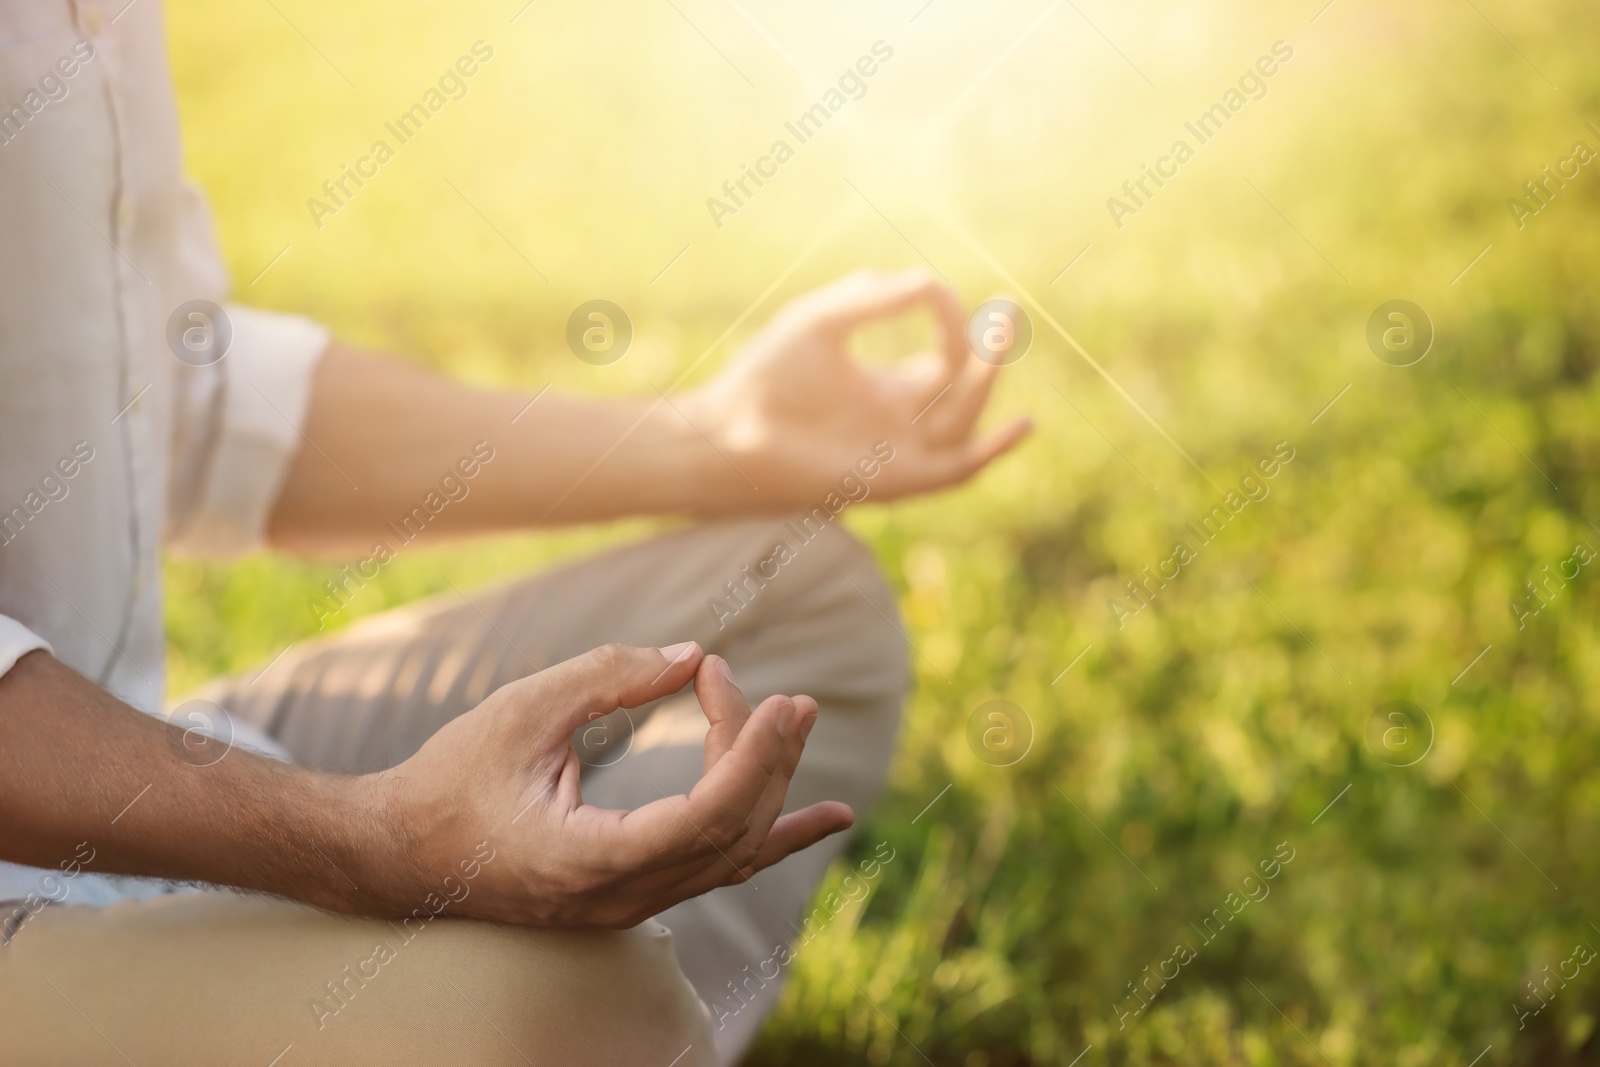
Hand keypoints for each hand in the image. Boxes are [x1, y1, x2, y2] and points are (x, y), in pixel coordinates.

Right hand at [368, 642, 849, 927]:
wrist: (394, 856)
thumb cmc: (448, 781)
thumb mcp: (521, 712)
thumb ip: (608, 677)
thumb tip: (692, 655)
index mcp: (590, 862)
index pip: (705, 818)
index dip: (748, 754)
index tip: (761, 691)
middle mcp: (620, 898)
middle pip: (731, 832)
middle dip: (767, 756)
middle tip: (781, 693)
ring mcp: (629, 905)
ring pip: (732, 854)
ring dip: (773, 785)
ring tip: (802, 723)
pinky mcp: (632, 892)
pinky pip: (717, 865)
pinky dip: (772, 833)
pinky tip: (826, 817)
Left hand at [683, 269, 1032, 511]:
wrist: (729, 433)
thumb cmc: (764, 379)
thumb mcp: (821, 322)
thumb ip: (874, 297)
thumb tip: (931, 282)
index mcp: (884, 391)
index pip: (943, 360)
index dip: (952, 325)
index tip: (937, 294)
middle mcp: (900, 426)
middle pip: (965, 392)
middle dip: (990, 352)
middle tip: (1009, 311)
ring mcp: (900, 454)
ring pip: (965, 422)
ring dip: (986, 383)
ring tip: (995, 342)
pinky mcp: (898, 480)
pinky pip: (957, 472)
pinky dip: (993, 452)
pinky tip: (1024, 424)